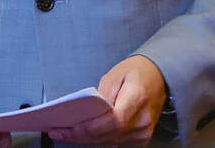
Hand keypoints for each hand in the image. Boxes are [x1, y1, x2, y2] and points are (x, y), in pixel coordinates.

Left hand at [47, 55, 165, 144]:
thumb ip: (101, 95)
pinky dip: (98, 139)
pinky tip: (81, 135)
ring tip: (64, 133)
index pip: (112, 121)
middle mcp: (142, 120)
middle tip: (56, 131)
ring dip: (86, 139)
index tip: (67, 127)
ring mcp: (144, 131)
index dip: (88, 128)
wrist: (158, 77)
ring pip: (110, 141)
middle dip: (79, 135)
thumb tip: (87, 112)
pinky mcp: (141, 137)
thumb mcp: (114, 75)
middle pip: (108, 135)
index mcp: (136, 99)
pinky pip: (116, 142)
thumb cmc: (136, 72)